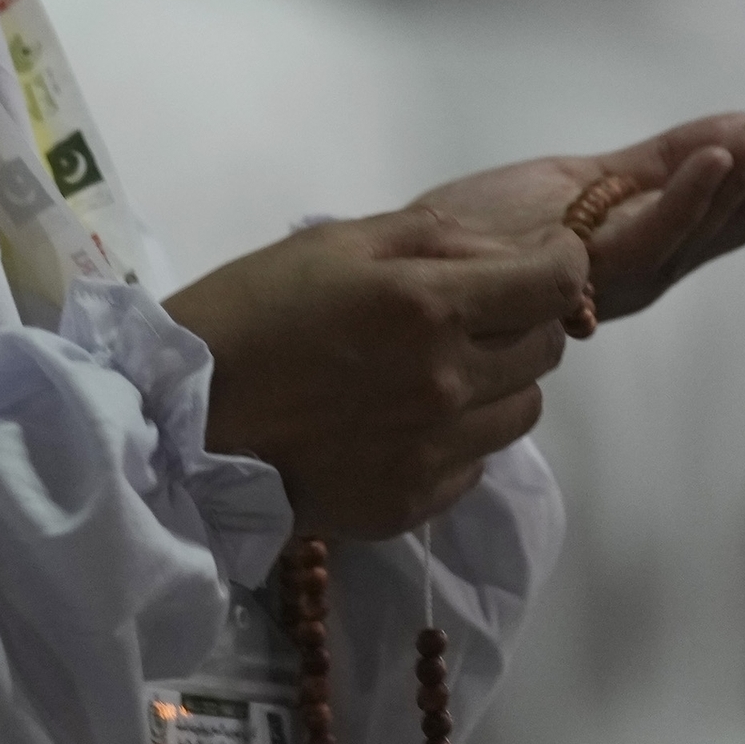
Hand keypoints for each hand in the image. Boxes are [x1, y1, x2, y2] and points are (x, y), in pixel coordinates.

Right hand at [166, 208, 587, 539]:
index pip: (556, 285)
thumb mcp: (337, 242)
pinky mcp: (413, 504)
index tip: (544, 260)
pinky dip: (461, 437)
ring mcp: (435, 453)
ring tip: (441, 369)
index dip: (562, 264)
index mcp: (430, 306)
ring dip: (500, 382)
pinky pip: (477, 464)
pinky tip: (407, 419)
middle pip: (547, 348)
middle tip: (476, 312)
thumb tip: (509, 251)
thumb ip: (435, 239)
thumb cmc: (252, 311)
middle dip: (526, 320)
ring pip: (523, 411)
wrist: (182, 422)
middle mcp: (448, 383)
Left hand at [416, 31, 744, 325]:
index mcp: (664, 244)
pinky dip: (697, 191)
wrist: (404, 273)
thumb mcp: (586, 181)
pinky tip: (732, 144)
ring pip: (723, 215)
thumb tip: (741, 126)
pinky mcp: (584, 272)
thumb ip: (661, 164)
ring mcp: (625, 275)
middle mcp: (658, 268)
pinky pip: (656, 235)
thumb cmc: (487, 231)